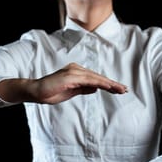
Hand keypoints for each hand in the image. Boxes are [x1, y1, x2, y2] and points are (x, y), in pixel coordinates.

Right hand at [13, 62, 127, 103]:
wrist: (36, 92)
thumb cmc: (52, 92)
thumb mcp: (71, 92)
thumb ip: (83, 89)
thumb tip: (96, 89)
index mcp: (76, 72)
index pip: (95, 79)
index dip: (107, 84)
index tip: (119, 90)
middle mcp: (76, 69)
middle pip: (98, 77)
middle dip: (112, 84)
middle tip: (124, 89)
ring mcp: (74, 71)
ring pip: (96, 78)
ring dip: (109, 84)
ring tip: (120, 89)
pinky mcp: (71, 76)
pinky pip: (89, 80)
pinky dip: (99, 83)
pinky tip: (108, 87)